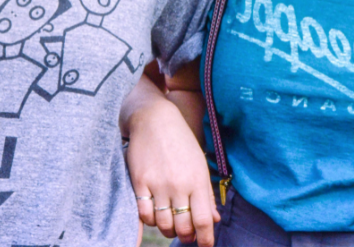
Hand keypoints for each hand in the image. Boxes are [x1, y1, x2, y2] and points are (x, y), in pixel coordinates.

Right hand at [123, 75, 218, 245]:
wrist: (155, 119)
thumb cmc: (181, 142)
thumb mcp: (199, 165)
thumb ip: (206, 194)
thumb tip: (214, 220)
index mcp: (197, 180)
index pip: (203, 220)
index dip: (206, 238)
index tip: (206, 245)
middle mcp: (179, 185)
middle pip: (183, 227)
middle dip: (186, 237)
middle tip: (186, 236)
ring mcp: (158, 184)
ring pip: (163, 224)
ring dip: (168, 230)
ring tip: (171, 224)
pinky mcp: (140, 182)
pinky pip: (144, 214)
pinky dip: (150, 220)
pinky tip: (154, 214)